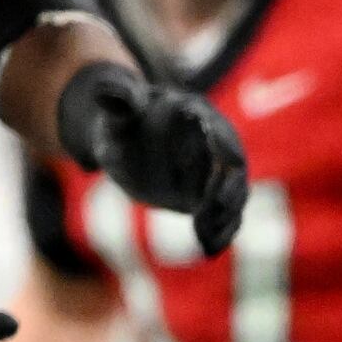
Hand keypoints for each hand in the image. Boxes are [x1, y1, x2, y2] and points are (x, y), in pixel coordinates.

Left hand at [60, 59, 249, 256]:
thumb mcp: (117, 116)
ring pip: (233, 195)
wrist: (128, 147)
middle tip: (214, 207)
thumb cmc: (123, 125)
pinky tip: (208, 250)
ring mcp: (217, 173)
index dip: (222, 147)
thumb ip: (118, 102)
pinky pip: (226, 216)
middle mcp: (218, 145)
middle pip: (234, 168)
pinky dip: (221, 233)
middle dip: (228, 189)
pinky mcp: (212, 197)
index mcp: (199, 116)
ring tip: (206, 239)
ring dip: (224, 217)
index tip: (222, 163)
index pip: (219, 132)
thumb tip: (108, 91)